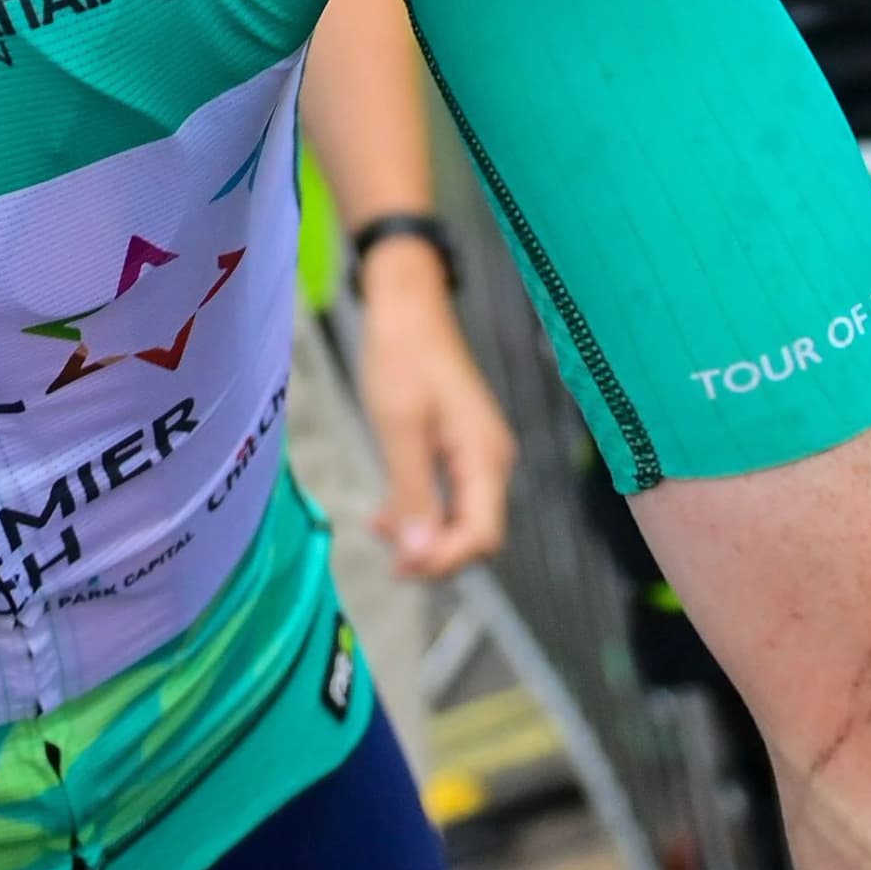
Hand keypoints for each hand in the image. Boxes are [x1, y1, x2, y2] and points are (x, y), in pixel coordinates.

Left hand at [350, 243, 513, 579]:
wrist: (407, 304)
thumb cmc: (402, 356)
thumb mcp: (399, 428)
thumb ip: (412, 493)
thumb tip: (420, 555)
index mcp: (485, 456)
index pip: (482, 536)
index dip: (445, 561)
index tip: (400, 566)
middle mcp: (491, 459)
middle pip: (475, 533)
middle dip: (433, 552)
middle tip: (386, 555)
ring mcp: (478, 452)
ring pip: (460, 516)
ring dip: (423, 533)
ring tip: (379, 529)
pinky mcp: (460, 445)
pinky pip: (449, 494)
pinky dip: (421, 509)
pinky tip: (387, 513)